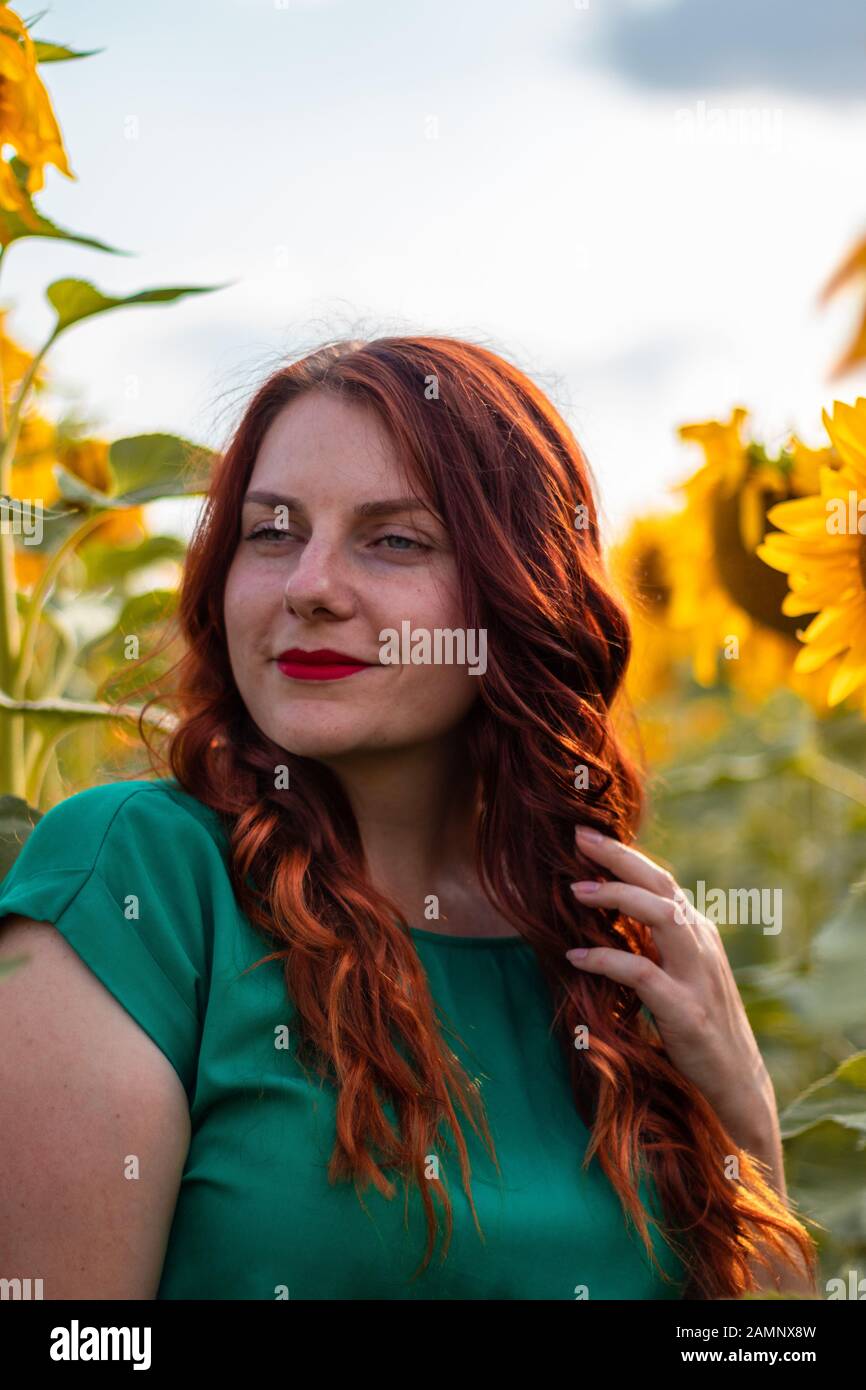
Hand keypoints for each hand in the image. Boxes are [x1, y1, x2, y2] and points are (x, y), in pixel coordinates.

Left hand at [566, 825, 777, 1157]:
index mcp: (697, 933)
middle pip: (662, 885)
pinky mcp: (686, 1012)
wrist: (736, 1084)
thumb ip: (652, 944)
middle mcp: (701, 944)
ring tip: (576, 891)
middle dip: (620, 858)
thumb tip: (603, 915)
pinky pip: (643, 974)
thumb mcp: (678, 974)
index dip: (625, 855)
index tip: (587, 835)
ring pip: (662, 917)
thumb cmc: (698, 1027)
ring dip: (618, 899)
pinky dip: (607, 960)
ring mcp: (696, 976)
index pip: (661, 880)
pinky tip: (576, 958)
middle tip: (578, 838)